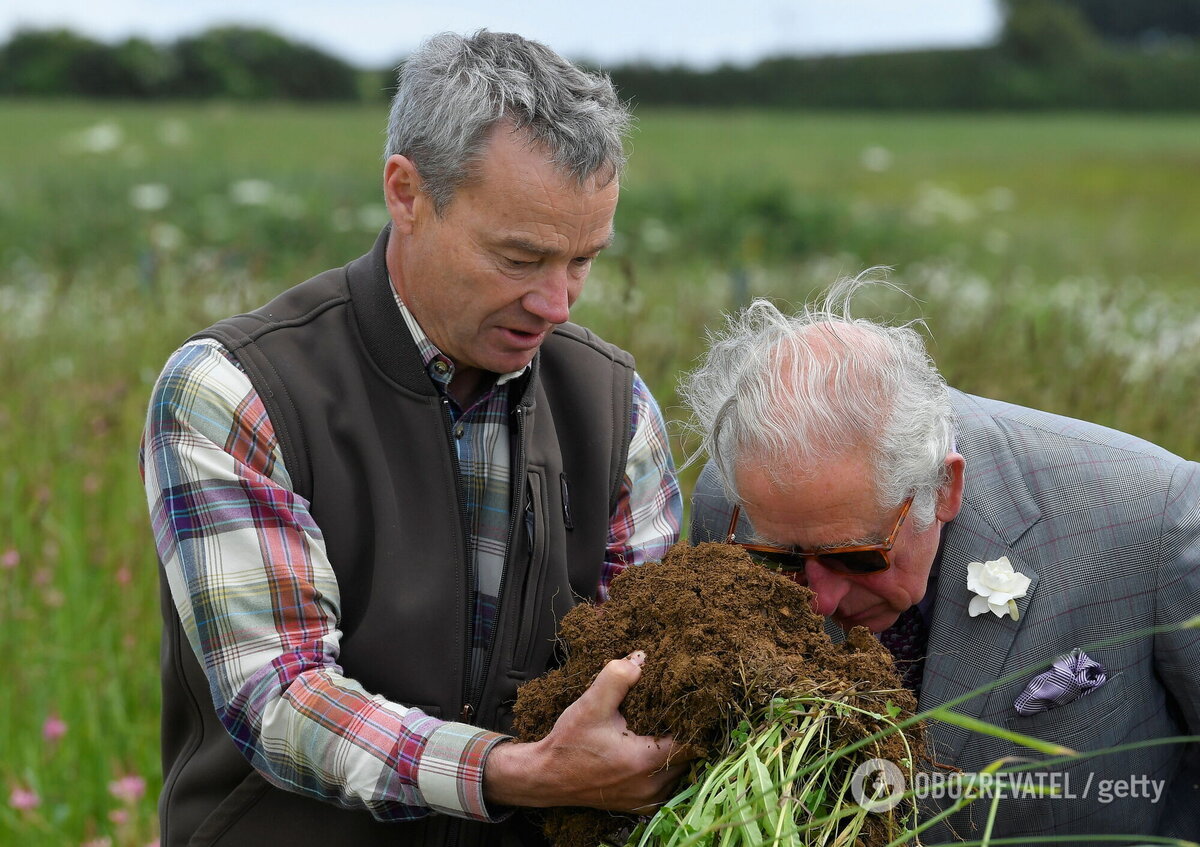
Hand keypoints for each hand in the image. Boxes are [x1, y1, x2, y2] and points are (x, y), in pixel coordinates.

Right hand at [483, 650, 691, 811]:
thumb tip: (640, 660)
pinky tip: (650, 749)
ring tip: (663, 729)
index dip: (694, 722)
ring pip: (678, 773)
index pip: (692, 743)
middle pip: (689, 759)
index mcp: (645, 761)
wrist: (545, 776)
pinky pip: (665, 786)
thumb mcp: (590, 705)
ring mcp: (645, 800)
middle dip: (684, 735)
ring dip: (674, 753)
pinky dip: (663, 769)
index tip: (688, 705)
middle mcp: (651, 786)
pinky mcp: (638, 806)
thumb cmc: (568, 743)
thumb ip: (616, 678)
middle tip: (675, 713)